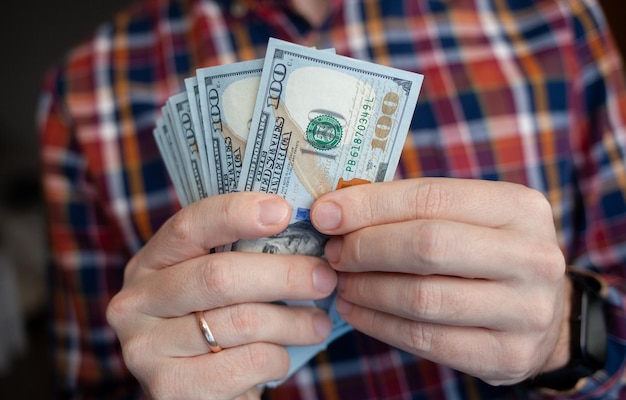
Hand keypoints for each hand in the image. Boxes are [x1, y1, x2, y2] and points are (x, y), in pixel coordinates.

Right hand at [106, 193, 336, 398]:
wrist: (198, 390)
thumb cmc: (216, 324)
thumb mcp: (214, 284)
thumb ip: (239, 255)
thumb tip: (300, 223)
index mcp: (150, 263)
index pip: (188, 226)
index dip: (236, 213)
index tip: (284, 211)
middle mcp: (136, 302)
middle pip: (219, 276)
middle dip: (284, 274)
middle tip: (324, 277)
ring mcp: (146, 349)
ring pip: (242, 322)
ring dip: (293, 322)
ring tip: (317, 322)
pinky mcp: (170, 389)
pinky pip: (247, 363)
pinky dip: (277, 358)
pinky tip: (280, 356)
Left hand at [310, 178, 568, 385]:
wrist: (542, 313)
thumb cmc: (485, 254)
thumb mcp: (467, 218)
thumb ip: (412, 209)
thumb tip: (335, 211)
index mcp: (520, 208)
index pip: (431, 197)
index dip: (371, 204)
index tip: (326, 213)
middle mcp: (533, 257)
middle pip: (428, 246)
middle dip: (366, 248)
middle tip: (334, 252)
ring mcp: (526, 311)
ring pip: (422, 298)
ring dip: (367, 288)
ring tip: (341, 281)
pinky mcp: (508, 356)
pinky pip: (424, 340)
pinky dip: (378, 324)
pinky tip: (356, 309)